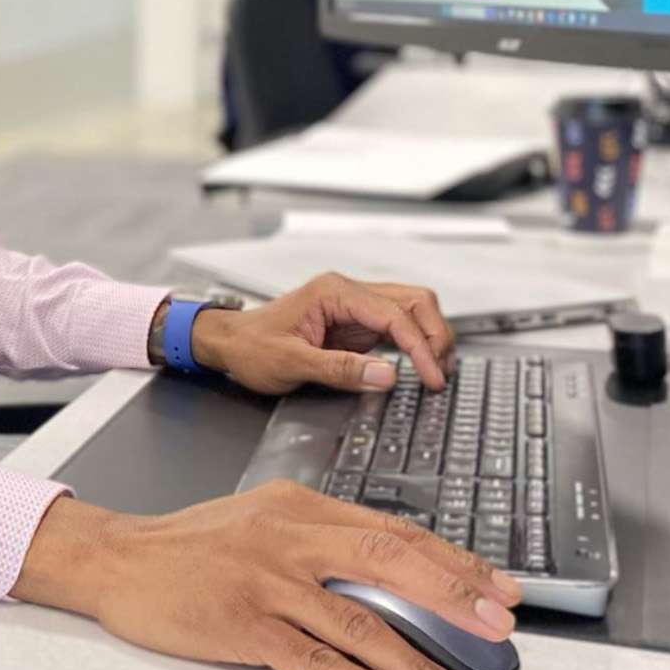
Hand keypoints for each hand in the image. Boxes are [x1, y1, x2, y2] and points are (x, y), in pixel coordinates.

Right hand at [13, 486, 522, 669]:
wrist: (118, 559)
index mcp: (302, 507)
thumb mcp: (263, 519)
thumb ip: (322, 538)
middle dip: (454, 599)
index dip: (454, 563)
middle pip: (389, 563)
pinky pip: (313, 660)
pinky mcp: (241, 625)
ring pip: (360, 623)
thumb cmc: (192, 545)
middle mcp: (290, 538)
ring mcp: (266, 582)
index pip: (395, 532)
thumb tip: (394, 569)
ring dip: (419, 665)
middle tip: (499, 629)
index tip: (499, 589)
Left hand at [188, 273, 454, 393]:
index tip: (432, 377)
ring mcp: (354, 307)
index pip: (394, 314)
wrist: (229, 343)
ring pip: (410, 310)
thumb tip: (387, 376)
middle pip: (413, 301)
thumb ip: (340, 369)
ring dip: (430, 337)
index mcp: (334, 292)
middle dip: (435, 335)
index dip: (420, 347)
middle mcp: (348, 292)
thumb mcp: (291, 363)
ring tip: (438, 371)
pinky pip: (396, 327)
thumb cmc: (251, 347)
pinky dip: (415, 344)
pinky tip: (422, 366)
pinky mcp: (355, 324)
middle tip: (441, 373)